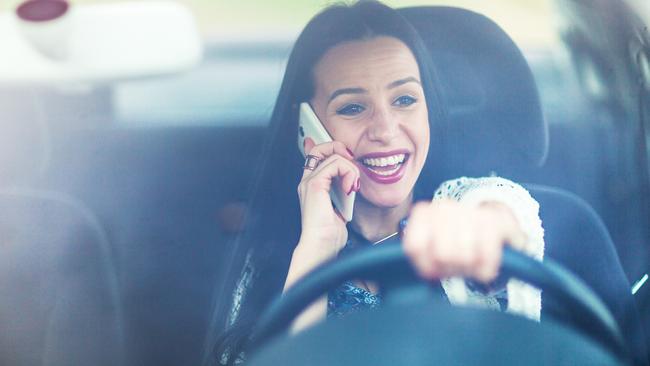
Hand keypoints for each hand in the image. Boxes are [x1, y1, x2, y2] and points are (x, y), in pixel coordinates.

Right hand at [296, 138, 359, 257]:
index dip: (329, 147)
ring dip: (350, 169)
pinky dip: (348, 173)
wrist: (322, 245)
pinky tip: (349, 189)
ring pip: (333, 155)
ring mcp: (309, 181)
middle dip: (341, 150)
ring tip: (352, 186)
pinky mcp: (315, 184)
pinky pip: (335, 164)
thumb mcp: (340, 207)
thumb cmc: (329, 234)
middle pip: (320, 148)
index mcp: (311, 186)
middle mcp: (307, 181)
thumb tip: (350, 183)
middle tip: (352, 169)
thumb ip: (342, 192)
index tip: (348, 156)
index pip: (314, 156)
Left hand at [403, 199, 526, 282]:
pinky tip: (483, 261)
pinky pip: (487, 259)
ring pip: (465, 257)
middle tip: (454, 264)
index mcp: (422, 213)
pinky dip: (485, 269)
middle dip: (450, 267)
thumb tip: (429, 273)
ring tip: (469, 261)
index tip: (433, 266)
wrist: (488, 226)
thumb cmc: (453, 243)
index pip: (415, 247)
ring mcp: (468, 210)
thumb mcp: (431, 251)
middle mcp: (443, 207)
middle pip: (442, 255)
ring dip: (469, 268)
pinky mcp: (492, 221)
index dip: (425, 265)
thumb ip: (422, 260)